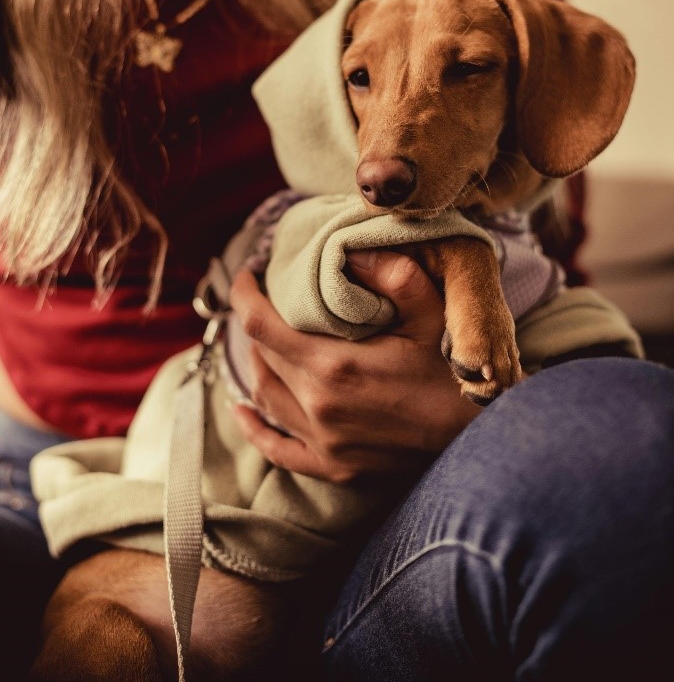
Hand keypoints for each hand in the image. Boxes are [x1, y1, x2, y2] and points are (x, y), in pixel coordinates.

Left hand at [228, 250, 481, 482]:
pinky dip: (255, 429)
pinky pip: (277, 449)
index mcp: (333, 366)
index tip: (247, 275)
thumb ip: (394, 275)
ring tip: (267, 341)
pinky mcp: (332, 468)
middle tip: (270, 301)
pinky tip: (243, 411)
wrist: (476, 437)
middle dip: (259, 324)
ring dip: (259, 364)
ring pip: (266, 396)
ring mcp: (323, 442)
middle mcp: (318, 407)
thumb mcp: (431, 312)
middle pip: (263, 357)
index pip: (261, 326)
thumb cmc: (452, 370)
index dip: (245, 296)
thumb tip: (351, 252)